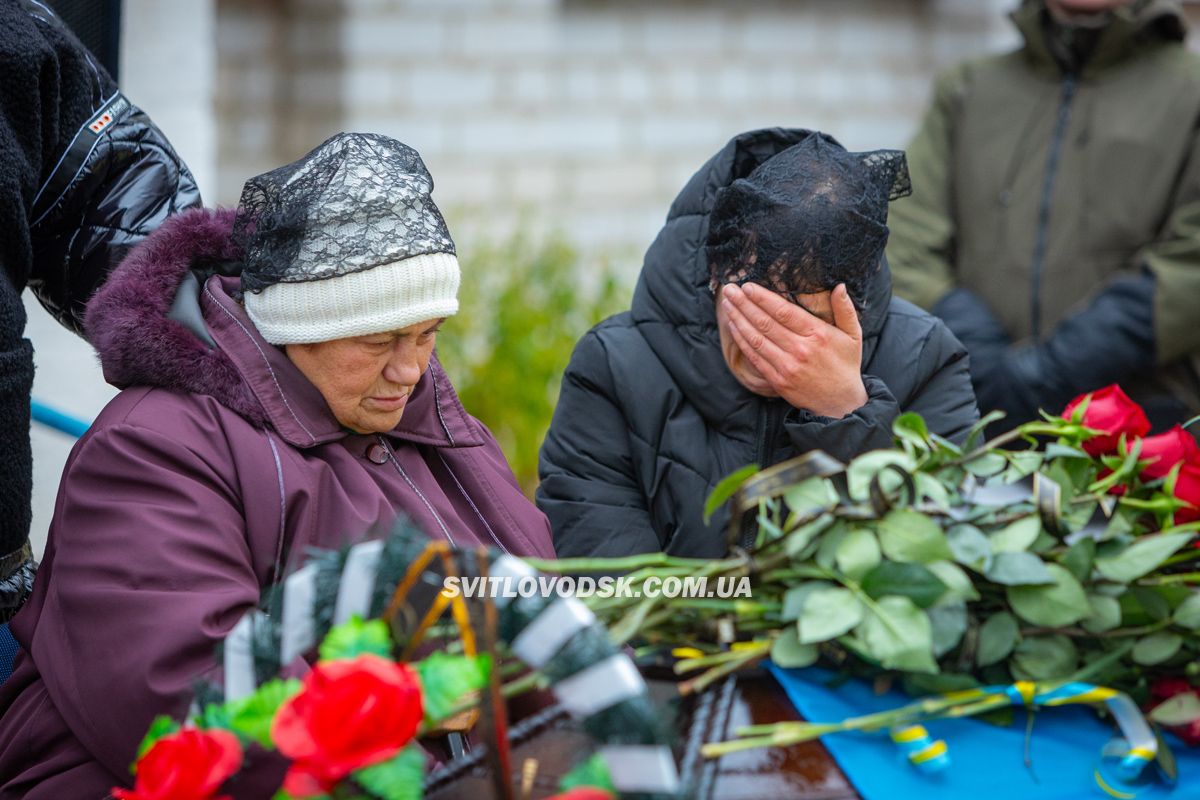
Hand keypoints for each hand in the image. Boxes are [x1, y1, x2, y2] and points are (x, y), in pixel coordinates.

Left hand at [720, 282, 867, 417]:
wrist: (841, 402)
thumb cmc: (846, 364)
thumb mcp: (853, 335)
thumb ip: (845, 309)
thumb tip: (839, 286)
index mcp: (817, 334)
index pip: (784, 311)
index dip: (763, 298)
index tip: (748, 286)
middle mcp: (800, 349)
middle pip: (765, 322)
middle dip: (744, 304)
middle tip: (729, 290)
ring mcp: (787, 366)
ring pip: (756, 338)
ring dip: (738, 319)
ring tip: (727, 304)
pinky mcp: (777, 380)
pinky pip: (755, 356)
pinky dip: (742, 340)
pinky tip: (733, 326)